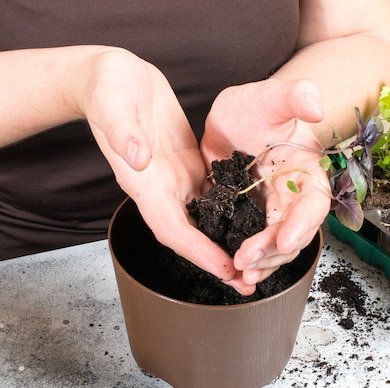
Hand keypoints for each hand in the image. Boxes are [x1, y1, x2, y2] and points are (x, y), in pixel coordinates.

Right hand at [73, 47, 253, 294]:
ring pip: (204, 222)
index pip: (171, 228)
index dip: (197, 252)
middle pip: (191, 237)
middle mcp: (162, 189)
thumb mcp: (112, 101)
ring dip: (227, 245)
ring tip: (257, 264)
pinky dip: (230, 216)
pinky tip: (253, 225)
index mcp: (143, 182)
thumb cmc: (109, 87)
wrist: (115, 76)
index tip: (225, 270)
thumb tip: (137, 158)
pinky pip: (212, 198)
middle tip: (248, 285)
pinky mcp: (190, 167)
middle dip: (217, 262)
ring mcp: (177, 180)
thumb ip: (122, 131)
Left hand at [201, 79, 331, 288]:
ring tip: (242, 272)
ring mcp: (273, 212)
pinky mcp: (251, 219)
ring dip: (262, 262)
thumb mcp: (270, 97)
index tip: (285, 240)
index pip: (312, 203)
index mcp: (307, 173)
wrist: (233, 121)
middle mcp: (295, 198)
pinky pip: (254, 246)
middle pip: (293, 233)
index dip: (302, 224)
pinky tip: (236, 272)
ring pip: (275, 246)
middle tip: (248, 260)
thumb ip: (294, 95)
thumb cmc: (257, 107)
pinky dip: (249, 261)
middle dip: (273, 250)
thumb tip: (316, 106)